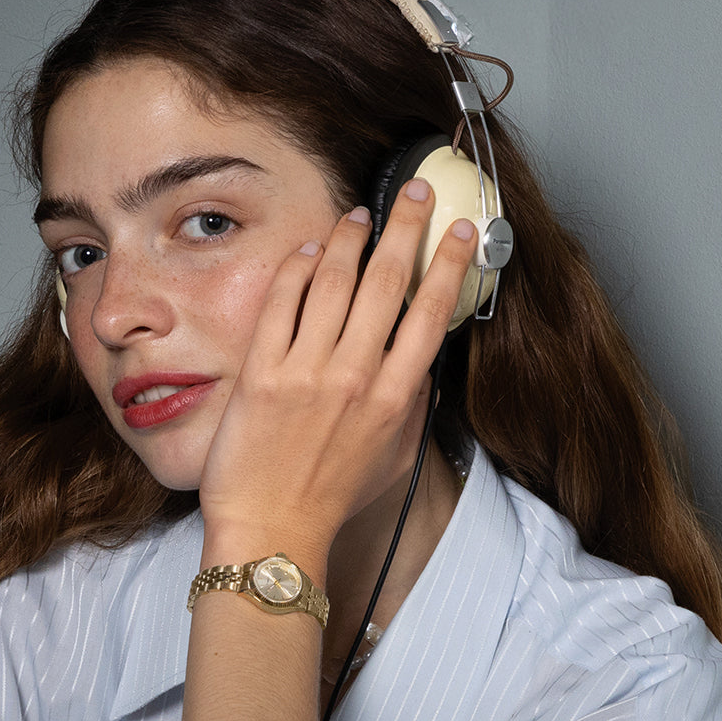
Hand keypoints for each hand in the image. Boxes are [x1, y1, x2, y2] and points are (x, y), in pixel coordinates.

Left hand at [198, 179, 477, 560]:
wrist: (274, 528)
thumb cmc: (331, 497)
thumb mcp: (394, 456)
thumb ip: (413, 406)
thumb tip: (421, 362)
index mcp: (395, 397)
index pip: (432, 311)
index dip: (449, 262)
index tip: (459, 230)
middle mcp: (355, 377)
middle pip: (388, 280)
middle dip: (406, 225)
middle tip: (413, 192)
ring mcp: (306, 372)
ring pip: (335, 280)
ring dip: (351, 237)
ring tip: (359, 216)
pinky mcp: (261, 371)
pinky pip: (282, 301)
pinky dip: (299, 267)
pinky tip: (311, 250)